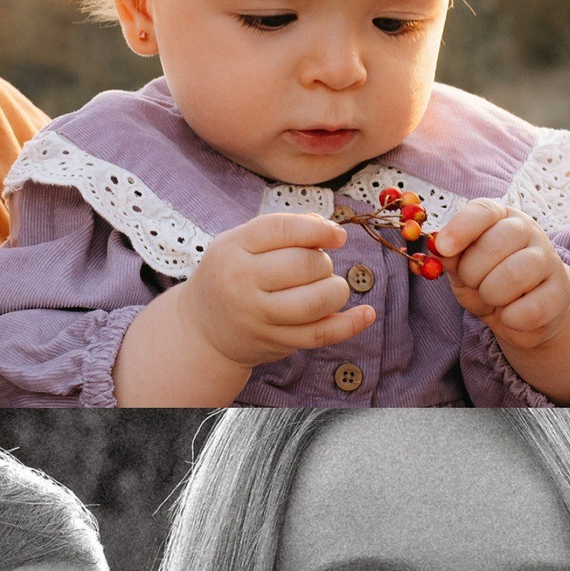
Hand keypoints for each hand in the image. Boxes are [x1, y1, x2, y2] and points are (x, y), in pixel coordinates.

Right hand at [114, 213, 370, 401]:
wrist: (202, 330)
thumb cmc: (231, 275)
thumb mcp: (241, 243)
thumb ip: (282, 229)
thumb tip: (328, 228)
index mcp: (234, 248)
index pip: (281, 230)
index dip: (317, 230)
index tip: (338, 236)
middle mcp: (242, 282)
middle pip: (301, 266)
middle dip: (323, 262)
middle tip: (319, 267)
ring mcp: (259, 316)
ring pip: (313, 303)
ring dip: (335, 291)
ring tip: (333, 287)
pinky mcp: (275, 342)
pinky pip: (319, 335)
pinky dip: (348, 325)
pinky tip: (367, 314)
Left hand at [432, 200, 569, 402]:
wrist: (523, 315)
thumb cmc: (489, 283)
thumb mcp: (463, 269)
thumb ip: (450, 257)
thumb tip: (437, 248)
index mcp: (500, 218)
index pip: (483, 211)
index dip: (461, 228)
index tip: (443, 248)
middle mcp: (528, 230)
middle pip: (494, 245)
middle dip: (473, 274)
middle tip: (476, 285)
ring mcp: (548, 259)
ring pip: (513, 275)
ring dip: (492, 296)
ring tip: (495, 300)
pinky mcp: (560, 292)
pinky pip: (530, 309)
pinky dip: (512, 319)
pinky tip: (513, 316)